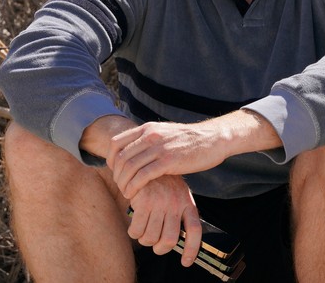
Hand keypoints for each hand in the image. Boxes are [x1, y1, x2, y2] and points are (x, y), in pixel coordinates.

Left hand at [108, 121, 228, 198]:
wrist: (215, 139)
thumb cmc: (192, 140)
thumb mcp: (166, 133)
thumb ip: (150, 139)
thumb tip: (136, 150)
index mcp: (148, 128)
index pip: (116, 143)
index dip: (110, 160)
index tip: (116, 172)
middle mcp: (150, 135)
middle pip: (120, 158)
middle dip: (116, 175)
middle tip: (121, 186)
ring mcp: (159, 148)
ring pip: (129, 168)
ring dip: (123, 184)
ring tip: (126, 193)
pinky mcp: (168, 161)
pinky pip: (142, 176)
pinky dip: (133, 187)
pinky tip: (133, 194)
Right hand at [127, 175, 202, 267]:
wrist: (148, 159)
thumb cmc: (162, 182)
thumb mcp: (177, 194)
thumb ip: (178, 212)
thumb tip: (174, 239)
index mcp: (187, 203)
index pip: (195, 231)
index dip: (192, 249)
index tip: (186, 263)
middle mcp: (176, 205)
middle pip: (170, 240)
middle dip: (160, 248)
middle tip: (153, 243)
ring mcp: (161, 203)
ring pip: (151, 238)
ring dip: (144, 240)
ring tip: (141, 231)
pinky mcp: (145, 201)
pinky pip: (137, 230)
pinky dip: (133, 232)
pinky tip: (133, 225)